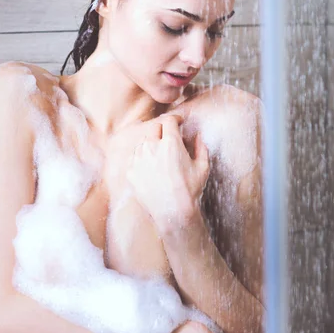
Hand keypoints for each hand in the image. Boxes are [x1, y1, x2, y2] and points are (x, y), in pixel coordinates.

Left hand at [125, 114, 209, 231]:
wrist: (173, 213)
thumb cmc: (190, 191)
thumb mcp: (202, 167)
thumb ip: (200, 147)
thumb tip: (197, 135)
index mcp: (171, 143)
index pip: (169, 121)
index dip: (175, 119)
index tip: (178, 122)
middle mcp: (152, 147)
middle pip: (154, 128)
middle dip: (162, 129)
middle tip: (168, 137)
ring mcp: (139, 159)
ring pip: (143, 143)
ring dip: (151, 144)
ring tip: (159, 155)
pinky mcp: (130, 171)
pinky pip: (134, 158)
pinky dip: (142, 159)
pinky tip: (150, 168)